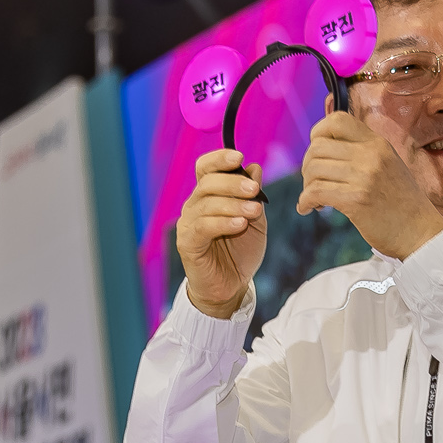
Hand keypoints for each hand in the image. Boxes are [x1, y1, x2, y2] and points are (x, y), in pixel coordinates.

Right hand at [175, 148, 267, 318]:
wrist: (231, 286)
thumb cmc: (240, 252)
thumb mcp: (254, 220)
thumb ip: (253, 196)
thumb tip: (254, 167)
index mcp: (209, 196)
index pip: (205, 168)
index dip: (219, 159)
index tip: (239, 157)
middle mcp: (195, 206)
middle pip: (207, 183)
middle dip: (233, 183)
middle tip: (255, 190)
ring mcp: (188, 224)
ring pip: (207, 204)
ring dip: (233, 205)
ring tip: (254, 212)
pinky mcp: (188, 243)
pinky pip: (203, 227)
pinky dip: (223, 222)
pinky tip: (240, 225)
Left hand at [293, 112, 442, 259]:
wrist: (421, 232)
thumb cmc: (402, 203)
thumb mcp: (389, 165)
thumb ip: (363, 152)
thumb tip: (324, 143)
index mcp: (378, 143)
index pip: (337, 120)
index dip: (318, 133)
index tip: (317, 153)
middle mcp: (371, 154)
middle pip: (318, 146)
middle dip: (307, 165)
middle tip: (313, 182)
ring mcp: (364, 176)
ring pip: (313, 169)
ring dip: (307, 185)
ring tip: (315, 198)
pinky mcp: (356, 200)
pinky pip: (315, 192)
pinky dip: (305, 201)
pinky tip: (308, 208)